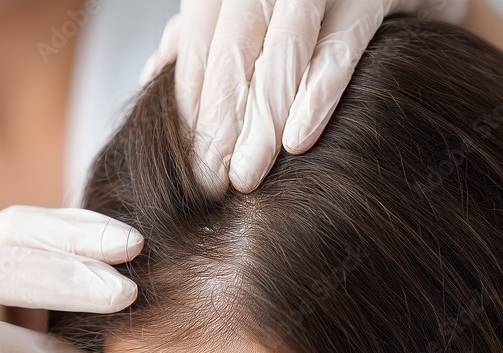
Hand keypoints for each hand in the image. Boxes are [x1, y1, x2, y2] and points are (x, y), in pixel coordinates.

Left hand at [140, 0, 468, 193]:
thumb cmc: (325, 2)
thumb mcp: (259, 13)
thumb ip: (208, 35)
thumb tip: (155, 72)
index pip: (200, 43)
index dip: (188, 106)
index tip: (187, 167)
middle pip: (233, 49)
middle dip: (218, 121)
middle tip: (209, 184)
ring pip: (283, 49)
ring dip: (261, 118)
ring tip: (246, 177)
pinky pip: (346, 42)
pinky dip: (320, 91)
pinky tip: (299, 138)